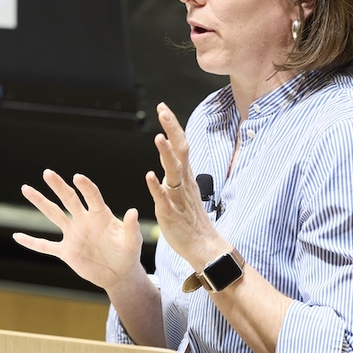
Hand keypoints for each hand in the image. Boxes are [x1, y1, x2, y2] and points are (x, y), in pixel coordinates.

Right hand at [13, 169, 143, 291]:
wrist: (118, 274)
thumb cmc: (128, 254)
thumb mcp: (132, 242)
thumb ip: (131, 228)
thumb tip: (133, 212)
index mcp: (100, 215)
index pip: (92, 196)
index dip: (85, 187)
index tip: (77, 177)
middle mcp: (84, 220)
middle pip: (68, 199)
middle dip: (58, 186)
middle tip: (47, 173)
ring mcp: (73, 235)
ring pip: (53, 214)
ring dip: (40, 202)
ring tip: (26, 188)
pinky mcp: (66, 251)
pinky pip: (45, 246)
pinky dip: (32, 243)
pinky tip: (17, 237)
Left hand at [145, 103, 221, 266]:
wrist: (203, 246)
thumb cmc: (190, 218)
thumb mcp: (182, 189)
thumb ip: (176, 171)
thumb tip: (168, 153)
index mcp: (185, 176)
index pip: (180, 144)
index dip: (172, 126)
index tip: (163, 107)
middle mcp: (183, 182)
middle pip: (180, 150)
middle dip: (172, 130)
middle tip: (163, 110)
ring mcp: (178, 197)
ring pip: (174, 172)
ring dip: (167, 154)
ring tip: (159, 137)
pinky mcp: (171, 213)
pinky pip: (164, 198)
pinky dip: (157, 187)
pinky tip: (150, 176)